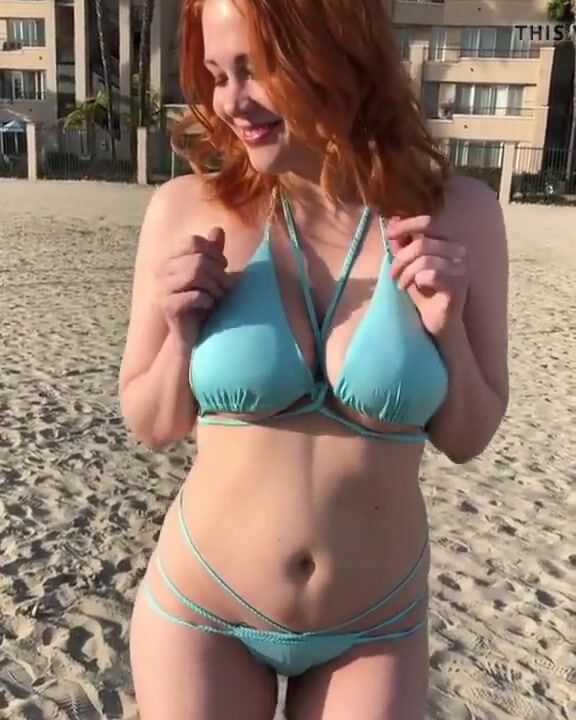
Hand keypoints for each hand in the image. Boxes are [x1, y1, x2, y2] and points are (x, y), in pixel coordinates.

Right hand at [157, 227, 228, 341]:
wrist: (196, 335)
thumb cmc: (206, 302)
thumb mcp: (213, 273)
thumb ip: (213, 251)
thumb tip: (217, 229)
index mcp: (172, 259)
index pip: (194, 241)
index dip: (214, 253)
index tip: (223, 268)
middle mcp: (163, 271)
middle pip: (198, 258)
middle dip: (218, 273)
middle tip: (223, 288)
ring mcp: (162, 288)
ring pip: (196, 273)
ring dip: (214, 287)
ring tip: (218, 297)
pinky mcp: (167, 306)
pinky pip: (194, 295)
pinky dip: (208, 300)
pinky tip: (209, 306)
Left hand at [387, 215, 467, 337]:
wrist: (439, 322)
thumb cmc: (425, 293)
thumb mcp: (409, 265)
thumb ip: (404, 245)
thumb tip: (392, 222)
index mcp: (449, 242)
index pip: (428, 222)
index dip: (406, 225)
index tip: (389, 234)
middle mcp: (459, 252)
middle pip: (422, 243)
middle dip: (401, 258)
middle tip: (393, 273)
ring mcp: (461, 268)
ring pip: (424, 260)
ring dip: (406, 273)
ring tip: (401, 284)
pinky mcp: (458, 286)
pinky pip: (430, 275)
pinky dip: (416, 281)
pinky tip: (415, 289)